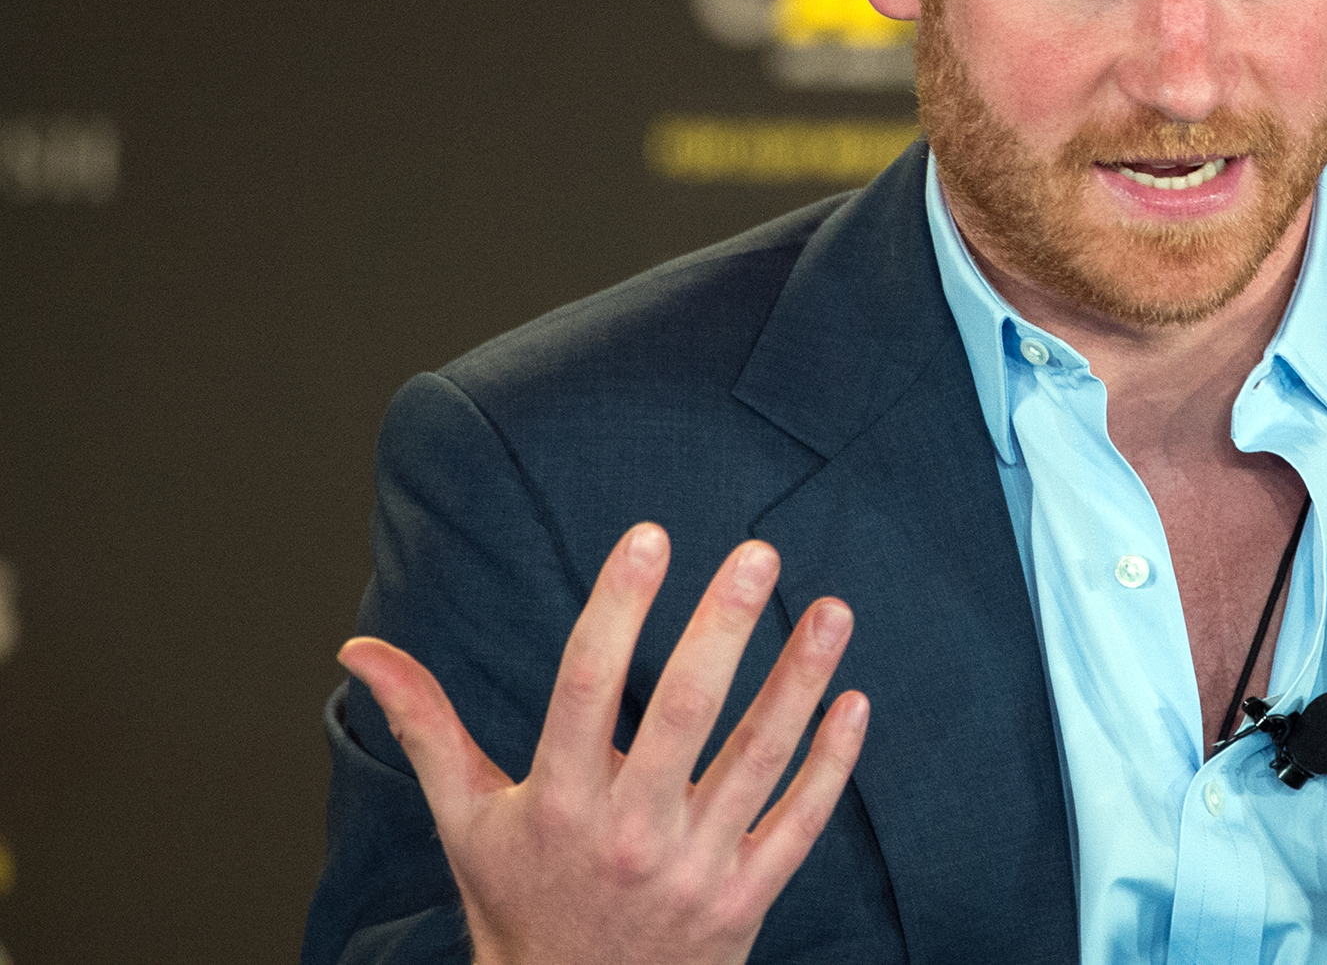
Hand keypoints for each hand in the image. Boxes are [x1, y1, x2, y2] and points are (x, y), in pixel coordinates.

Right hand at [338, 523, 869, 964]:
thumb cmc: (520, 902)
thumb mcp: (466, 819)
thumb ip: (426, 726)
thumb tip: (360, 652)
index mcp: (556, 802)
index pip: (585, 686)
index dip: (618, 607)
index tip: (649, 535)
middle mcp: (627, 833)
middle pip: (683, 713)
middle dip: (723, 628)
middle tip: (759, 552)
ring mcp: (693, 869)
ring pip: (757, 759)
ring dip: (799, 680)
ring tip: (833, 609)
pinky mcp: (744, 900)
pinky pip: (799, 823)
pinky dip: (832, 764)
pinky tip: (854, 700)